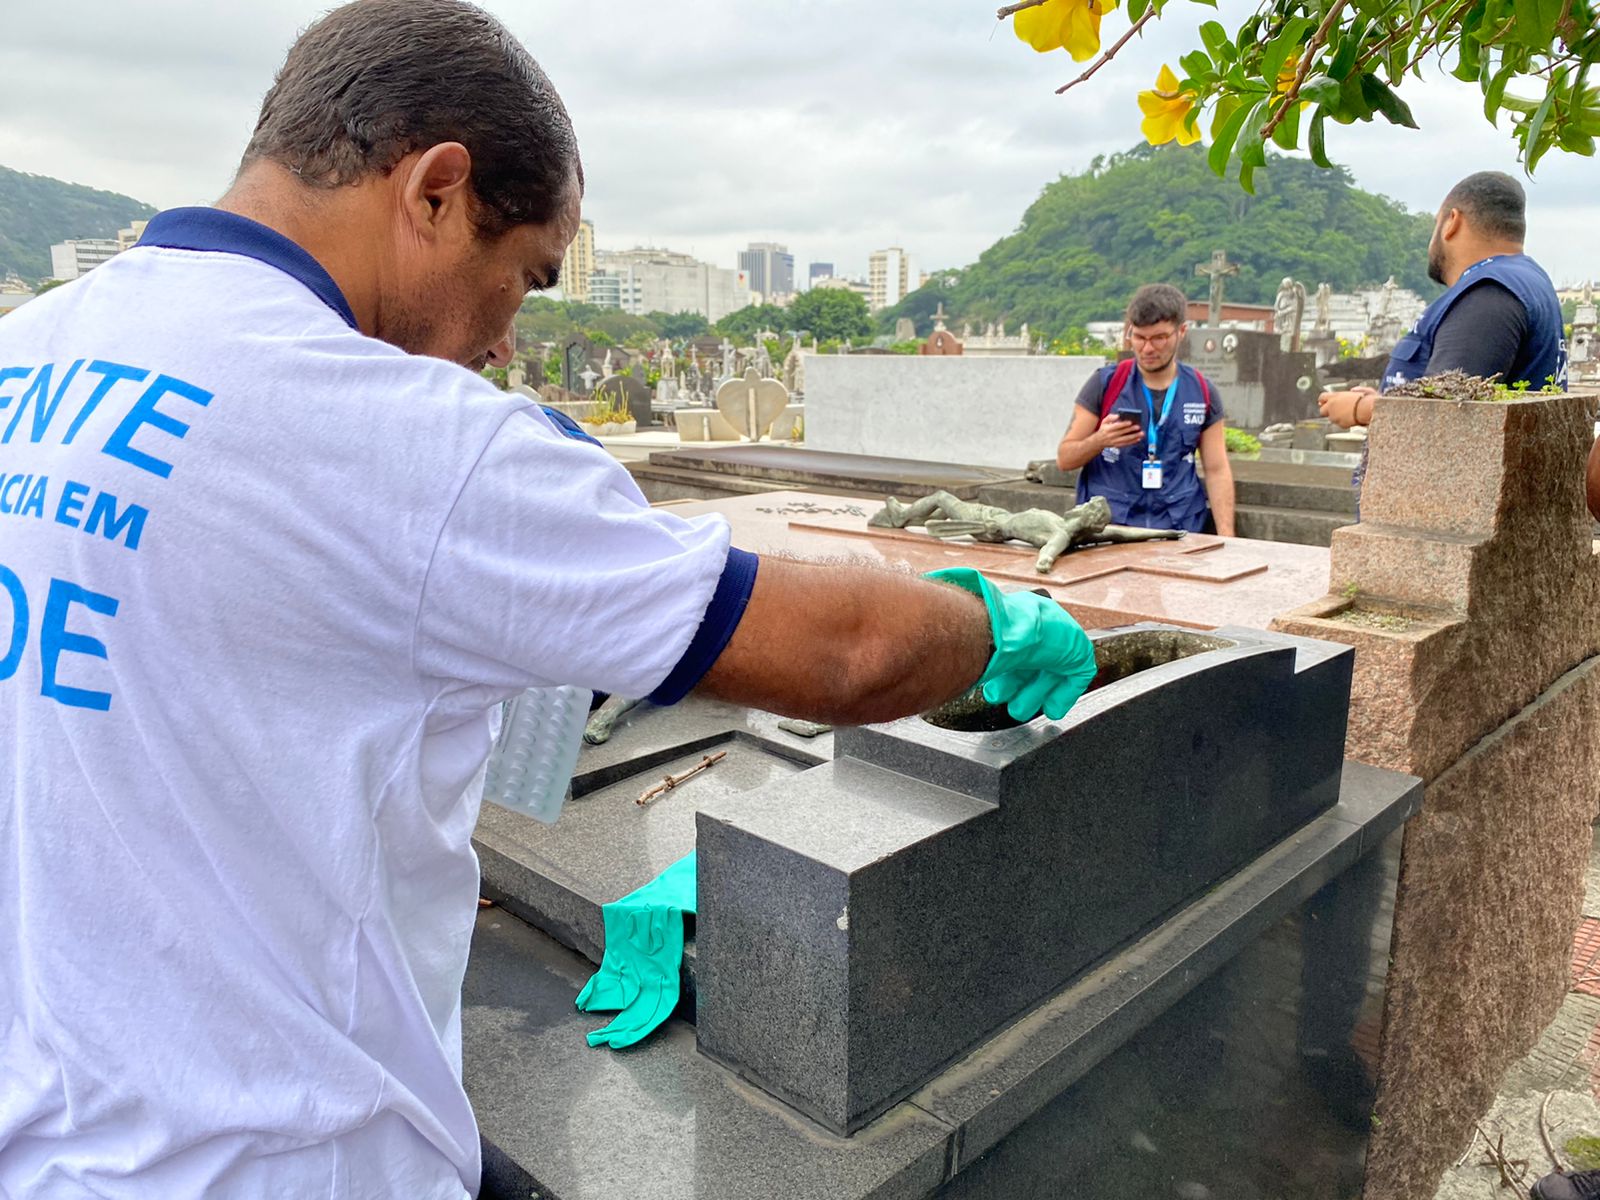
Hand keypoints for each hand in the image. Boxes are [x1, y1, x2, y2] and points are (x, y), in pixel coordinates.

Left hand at [576, 851, 695, 1048]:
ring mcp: (640, 966)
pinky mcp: (624, 957)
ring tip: (593, 1036)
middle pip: (641, 1010)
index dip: (644, 1024)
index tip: (624, 1038)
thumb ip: (669, 914)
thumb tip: (668, 912)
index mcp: (669, 963)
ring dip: (611, 1020)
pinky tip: (584, 1001)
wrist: (672, 888)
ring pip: (627, 1001)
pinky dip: (598, 991)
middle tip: (600, 1042)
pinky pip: (612, 979)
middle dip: (622, 1029)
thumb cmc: (676, 895)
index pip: (662, 1004)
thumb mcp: (675, 902)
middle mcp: (656, 970)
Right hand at [926, 568, 1097, 721]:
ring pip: (1051, 671)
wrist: (1004, 629)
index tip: (996, 689)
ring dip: (1035, 694)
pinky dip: (1064, 694)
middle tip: (1010, 704)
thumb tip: (912, 648)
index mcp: (1010, 620)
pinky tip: (1054, 709)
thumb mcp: (960, 643)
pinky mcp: (1078, 651)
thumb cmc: (977, 633)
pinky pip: (1078, 675)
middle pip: (1032, 662)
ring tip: (1022, 710)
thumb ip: (949, 647)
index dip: (1006, 672)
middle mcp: (1034, 626)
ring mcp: (1057, 638)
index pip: (1012, 649)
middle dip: (1020, 686)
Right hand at [1095, 417, 1143, 450]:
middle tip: (1138, 427)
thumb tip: (1118, 415)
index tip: (1130, 422)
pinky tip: (1138, 439)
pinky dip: (1132, 442)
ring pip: (1125, 439)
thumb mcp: (1104, 422)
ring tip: (1141, 433)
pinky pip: (1126, 444)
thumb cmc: (1103, 429)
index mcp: (1108, 429)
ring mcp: (1114, 441)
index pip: (1117, 426)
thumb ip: (1110, 417)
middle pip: (1122, 432)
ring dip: (1134, 436)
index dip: (1124, 424)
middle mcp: (1111, 435)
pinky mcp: (1117, 445)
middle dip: (1131, 430)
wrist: (1098, 441)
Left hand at [1318, 387, 1377, 428]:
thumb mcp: (1363, 390)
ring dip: (1336, 417)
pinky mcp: (1339, 424)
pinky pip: (1339, 424)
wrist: (1368, 410)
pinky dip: (1343, 422)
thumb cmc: (1367, 400)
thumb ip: (1357, 389)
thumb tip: (1353, 390)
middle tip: (1335, 410)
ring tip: (1348, 414)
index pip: (1322, 397)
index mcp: (1335, 396)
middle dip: (1327, 411)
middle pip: (1322, 410)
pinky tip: (1352, 419)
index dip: (1325, 400)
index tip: (1327, 402)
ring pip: (1331, 418)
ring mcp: (1334, 416)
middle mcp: (1332, 406)